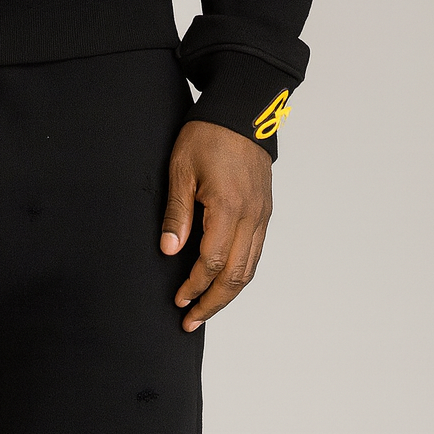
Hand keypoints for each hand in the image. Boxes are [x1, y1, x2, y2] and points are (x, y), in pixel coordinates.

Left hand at [160, 121, 272, 331]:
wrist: (243, 112)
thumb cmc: (208, 135)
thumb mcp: (181, 170)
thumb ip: (176, 213)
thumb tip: (169, 250)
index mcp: (228, 207)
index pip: (212, 262)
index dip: (194, 286)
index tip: (178, 300)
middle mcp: (251, 216)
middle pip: (235, 275)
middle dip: (212, 303)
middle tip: (191, 322)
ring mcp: (262, 215)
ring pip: (249, 269)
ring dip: (228, 295)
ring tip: (206, 310)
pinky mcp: (265, 212)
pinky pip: (255, 254)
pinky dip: (240, 276)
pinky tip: (223, 285)